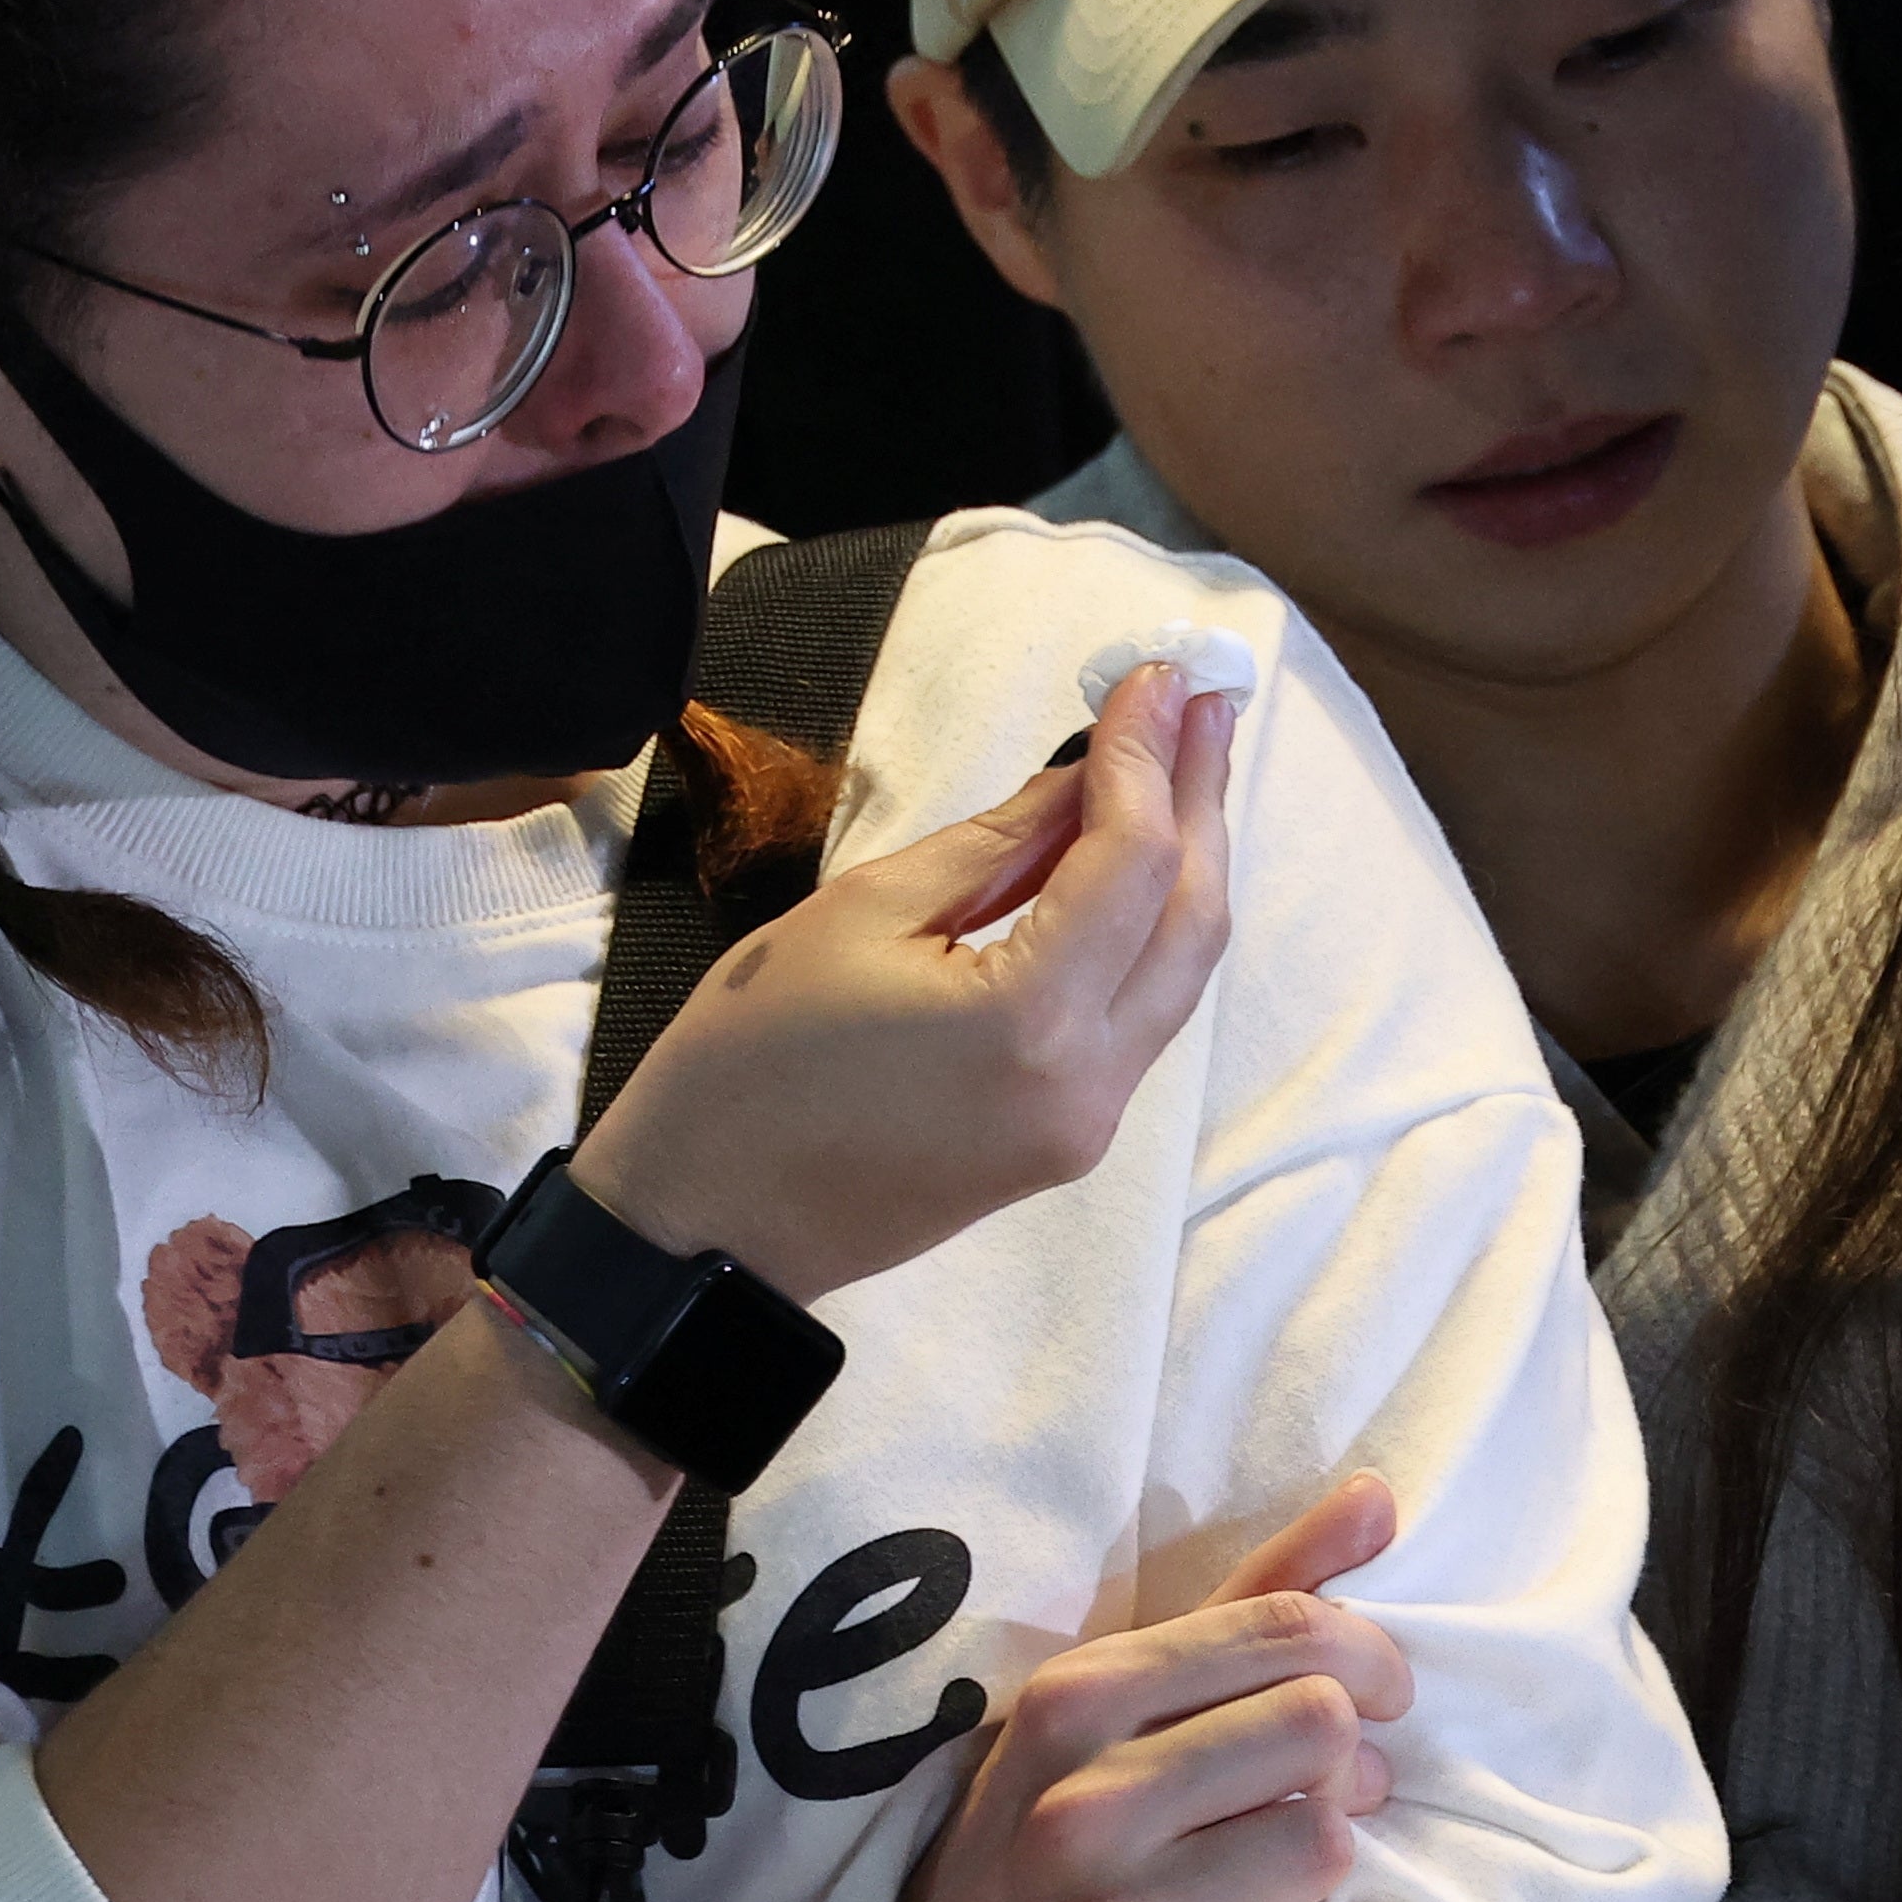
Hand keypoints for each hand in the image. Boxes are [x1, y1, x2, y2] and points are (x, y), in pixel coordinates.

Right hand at [577, 662, 1238, 1309]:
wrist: (701, 1226)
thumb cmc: (747, 1066)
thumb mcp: (862, 914)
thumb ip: (997, 843)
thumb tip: (1088, 776)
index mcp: (1030, 1024)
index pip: (1133, 862)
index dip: (1150, 757)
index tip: (1155, 675)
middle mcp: (1087, 1085)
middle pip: (1191, 918)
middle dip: (1200, 798)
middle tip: (1199, 701)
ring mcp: (1086, 1124)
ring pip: (1180, 971)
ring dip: (1190, 862)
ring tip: (1186, 758)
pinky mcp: (1068, 1141)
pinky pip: (1141, 1016)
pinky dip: (1150, 929)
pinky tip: (1137, 857)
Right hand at [888, 1472, 1409, 1901]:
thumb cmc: (1053, 1814)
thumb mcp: (1124, 1692)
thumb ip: (1256, 1593)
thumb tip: (1377, 1496)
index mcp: (1079, 1694)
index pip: (1284, 1630)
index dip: (1369, 1652)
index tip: (1381, 1687)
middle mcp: (1085, 1796)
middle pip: (1320, 1727)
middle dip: (1352, 1754)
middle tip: (1339, 1780)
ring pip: (1322, 1842)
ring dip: (1327, 1847)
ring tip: (1289, 1852)